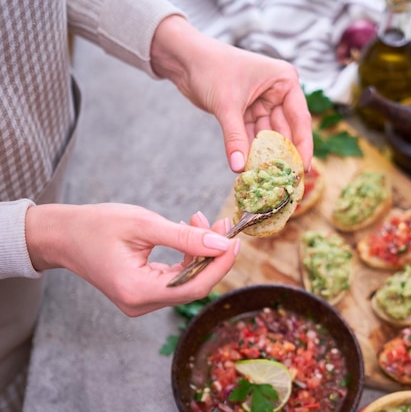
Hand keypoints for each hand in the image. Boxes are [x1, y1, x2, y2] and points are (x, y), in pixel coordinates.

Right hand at [25, 203, 239, 315]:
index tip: (235, 239)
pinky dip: (187, 255)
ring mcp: (141, 301)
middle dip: (213, 254)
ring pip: (187, 280)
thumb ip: (185, 236)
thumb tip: (221, 243)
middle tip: (221, 222)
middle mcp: (140, 303)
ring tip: (201, 220)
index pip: (195, 286)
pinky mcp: (143, 292)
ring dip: (200, 251)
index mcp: (137, 291)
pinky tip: (188, 232)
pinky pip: (175, 278)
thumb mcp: (143, 224)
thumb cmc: (96, 226)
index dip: (220, 264)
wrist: (63, 235)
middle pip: (194, 285)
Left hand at [151, 15, 312, 171]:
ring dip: (265, 155)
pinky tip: (250, 167)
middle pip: (286, 130)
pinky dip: (251, 150)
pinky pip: (253, 136)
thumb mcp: (226, 105)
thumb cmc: (210, 68)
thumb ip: (235, 138)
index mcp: (284, 81)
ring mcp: (263, 103)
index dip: (302, 145)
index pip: (299, 118)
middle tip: (285, 180)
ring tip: (267, 178)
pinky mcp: (247, 112)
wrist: (184, 59)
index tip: (303, 169)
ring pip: (269, 136)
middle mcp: (278, 92)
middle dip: (283, 154)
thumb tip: (240, 167)